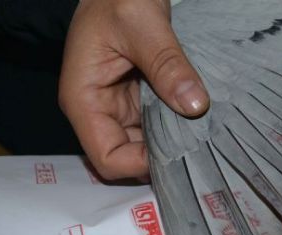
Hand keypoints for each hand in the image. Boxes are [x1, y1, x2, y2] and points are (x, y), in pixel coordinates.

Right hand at [59, 0, 208, 180]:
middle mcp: (96, 111)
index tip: (176, 151)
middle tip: (195, 148)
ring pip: (141, 147)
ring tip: (198, 135)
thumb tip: (195, 105)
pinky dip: (173, 129)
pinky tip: (194, 122)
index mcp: (83, 100)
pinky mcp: (134, 102)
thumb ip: (167, 64)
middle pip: (124, 158)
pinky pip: (153, 128)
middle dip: (158, 157)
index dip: (138, 164)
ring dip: (168, 145)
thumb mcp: (144, 24)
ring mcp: (116, 108)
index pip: (105, 157)